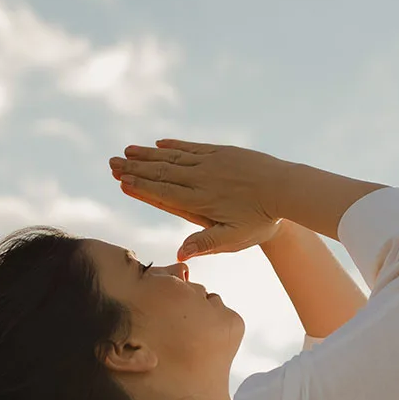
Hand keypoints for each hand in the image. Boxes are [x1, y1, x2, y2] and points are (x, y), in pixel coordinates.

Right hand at [108, 140, 283, 257]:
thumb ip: (205, 244)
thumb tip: (180, 255)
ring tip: (127, 150)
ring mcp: (211, 162)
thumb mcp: (234, 239)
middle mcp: (201, 178)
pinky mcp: (222, 152)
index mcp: (200, 200)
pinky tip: (159, 143)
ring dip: (148, 154)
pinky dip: (173, 145)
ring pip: (172, 157)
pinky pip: (192, 147)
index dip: (140, 186)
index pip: (163, 192)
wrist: (287, 189)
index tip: (120, 180)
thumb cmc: (261, 220)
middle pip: (161, 172)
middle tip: (111, 162)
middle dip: (135, 167)